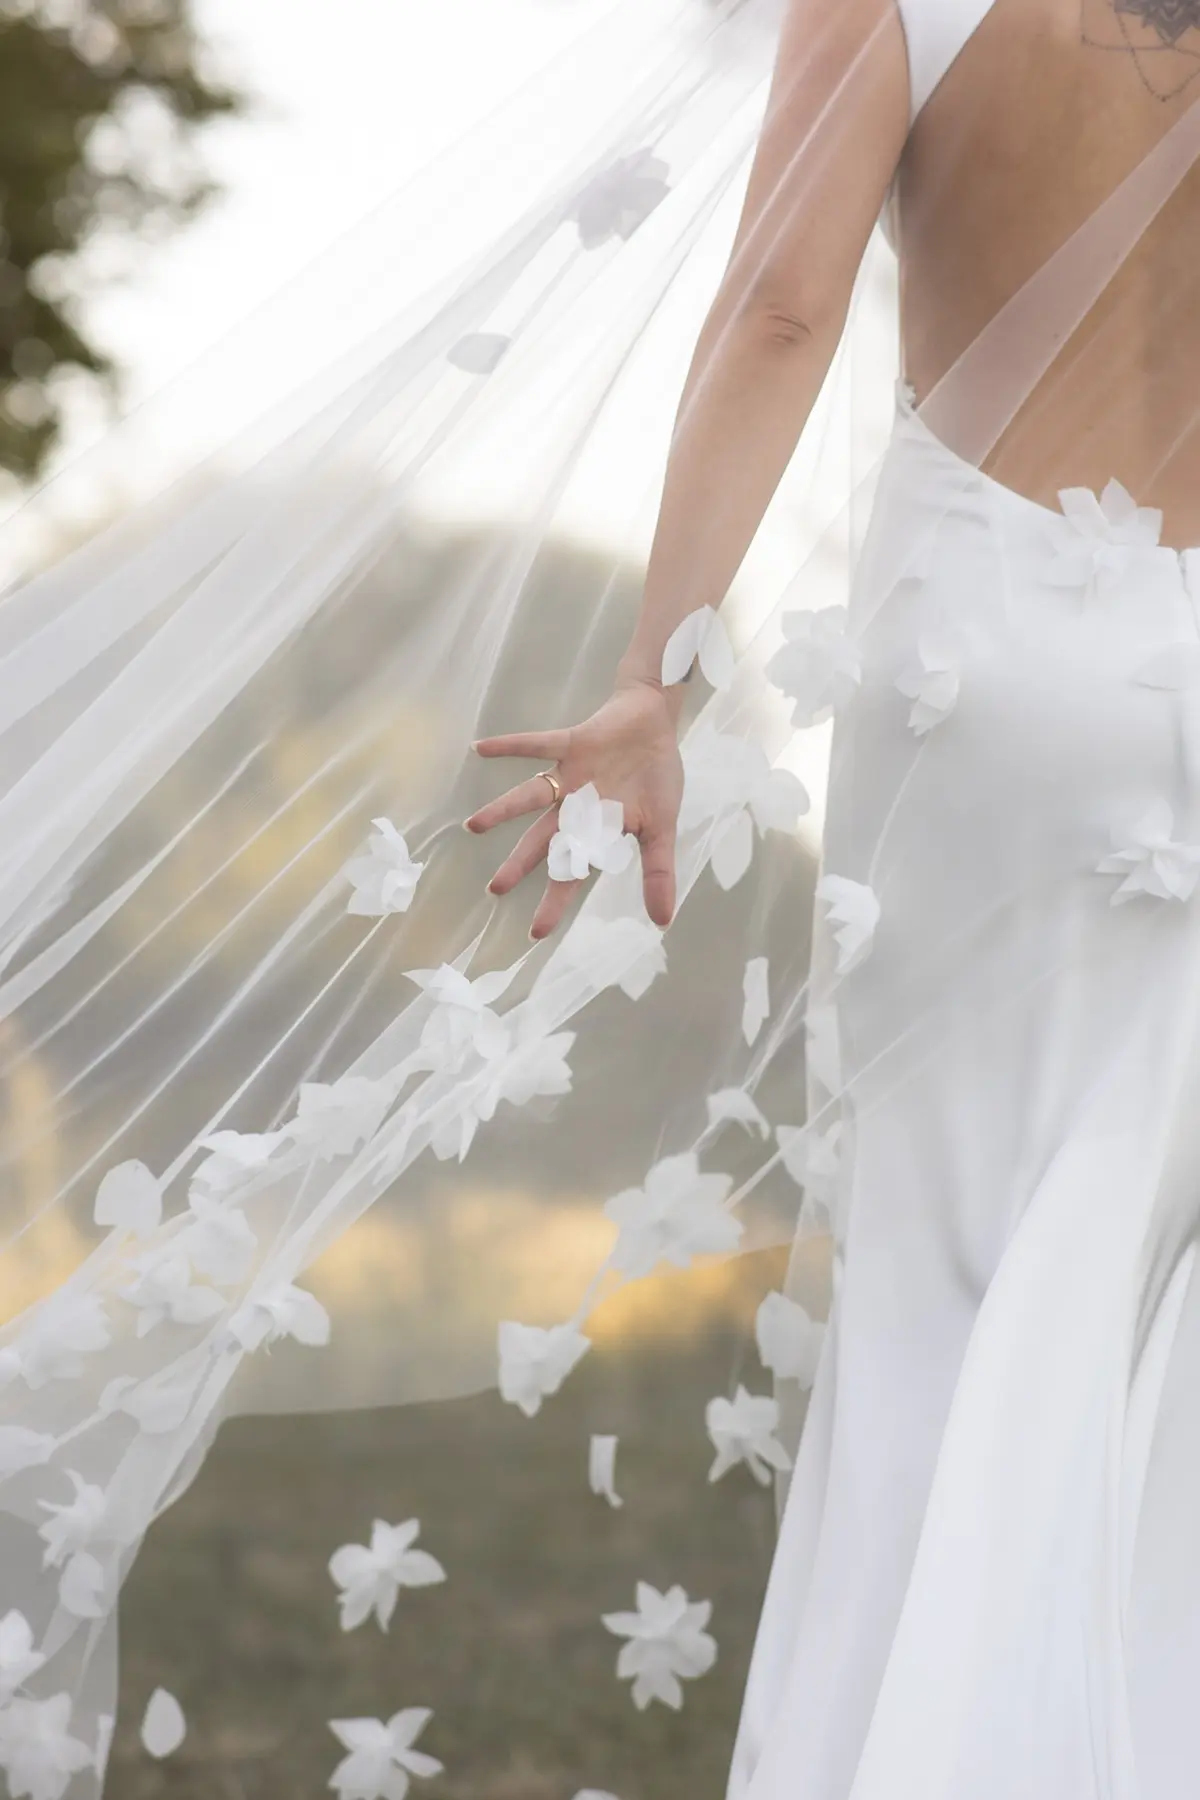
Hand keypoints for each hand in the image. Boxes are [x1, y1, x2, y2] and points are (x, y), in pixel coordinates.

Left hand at [465, 674, 684, 939]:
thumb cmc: (654, 776)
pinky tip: (479, 748)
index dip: (555, 901)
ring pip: (531, 796)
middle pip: (543, 840)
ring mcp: (570, 776)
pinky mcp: (571, 744)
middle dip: (520, 864)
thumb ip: (658, 873)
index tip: (535, 933)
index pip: (573, 871)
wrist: (654, 723)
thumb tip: (663, 921)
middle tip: (495, 889)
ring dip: (502, 810)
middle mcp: (575, 807)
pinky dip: (511, 746)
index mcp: (596, 829)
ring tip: (472, 827)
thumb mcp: (662, 828)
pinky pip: (537, 745)